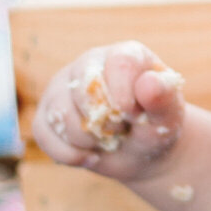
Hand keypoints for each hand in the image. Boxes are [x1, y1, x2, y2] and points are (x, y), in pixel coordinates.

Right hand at [33, 42, 186, 180]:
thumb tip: (149, 83)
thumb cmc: (157, 126)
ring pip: (60, 113)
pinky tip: (89, 155)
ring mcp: (63, 87)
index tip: (132, 114)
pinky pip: (42, 133)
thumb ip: (163, 97)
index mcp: (124, 55)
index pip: (118, 63)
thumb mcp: (168, 115)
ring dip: (87, 139)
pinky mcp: (46, 113)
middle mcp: (89, 64)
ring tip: (107, 140)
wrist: (140, 152)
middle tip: (122, 129)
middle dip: (105, 122)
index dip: (123, 92)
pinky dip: (68, 154)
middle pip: (83, 90)